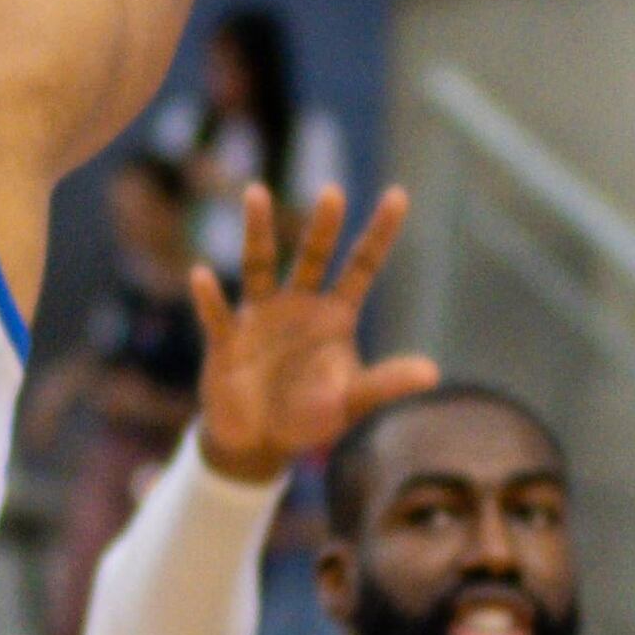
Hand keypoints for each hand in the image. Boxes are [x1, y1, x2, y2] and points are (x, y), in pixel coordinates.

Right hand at [188, 185, 438, 485]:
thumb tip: (433, 374)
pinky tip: (201, 275)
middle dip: (323, 227)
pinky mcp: (226, 339)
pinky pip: (217, 314)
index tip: (398, 195)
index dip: (379, 234)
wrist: (257, 442)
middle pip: (313, 257)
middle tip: (333, 193)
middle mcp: (297, 305)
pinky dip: (209, 297)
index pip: (361, 266)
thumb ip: (385, 383)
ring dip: (258, 232)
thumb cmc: (308, 417)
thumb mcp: (351, 400)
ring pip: (259, 266)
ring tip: (257, 192)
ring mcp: (259, 318)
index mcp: (334, 315)